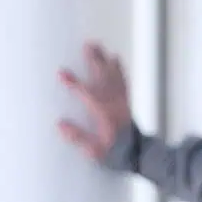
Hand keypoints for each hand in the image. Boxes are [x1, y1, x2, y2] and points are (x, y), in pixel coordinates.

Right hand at [57, 42, 133, 161]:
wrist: (141, 156)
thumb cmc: (117, 155)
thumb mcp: (95, 151)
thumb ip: (78, 137)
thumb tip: (60, 124)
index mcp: (105, 114)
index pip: (87, 94)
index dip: (74, 83)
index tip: (61, 73)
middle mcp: (114, 104)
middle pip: (103, 78)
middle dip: (94, 61)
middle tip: (87, 45)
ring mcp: (122, 102)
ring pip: (113, 76)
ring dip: (105, 60)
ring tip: (99, 46)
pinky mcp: (126, 102)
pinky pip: (123, 81)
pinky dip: (119, 69)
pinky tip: (115, 59)